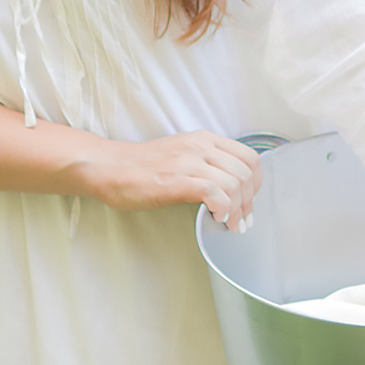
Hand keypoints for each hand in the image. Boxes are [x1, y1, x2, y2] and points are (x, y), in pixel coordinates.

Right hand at [69, 131, 262, 231]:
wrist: (109, 168)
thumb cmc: (142, 167)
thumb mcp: (181, 154)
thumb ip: (205, 163)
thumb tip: (230, 187)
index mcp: (203, 139)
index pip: (249, 157)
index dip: (255, 183)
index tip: (248, 202)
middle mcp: (200, 146)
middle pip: (245, 173)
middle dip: (249, 202)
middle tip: (241, 221)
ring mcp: (188, 162)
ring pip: (234, 184)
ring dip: (237, 210)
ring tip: (229, 225)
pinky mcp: (177, 180)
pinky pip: (215, 193)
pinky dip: (223, 209)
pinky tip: (216, 218)